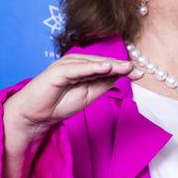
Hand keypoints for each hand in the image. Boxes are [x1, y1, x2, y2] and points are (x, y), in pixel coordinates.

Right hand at [4, 54, 142, 146]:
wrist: (36, 115)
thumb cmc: (60, 104)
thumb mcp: (90, 94)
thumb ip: (105, 83)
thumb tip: (124, 74)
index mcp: (84, 67)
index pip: (106, 65)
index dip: (123, 68)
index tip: (141, 73)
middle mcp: (76, 63)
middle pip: (101, 62)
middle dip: (120, 65)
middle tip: (137, 69)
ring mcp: (66, 65)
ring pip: (92, 63)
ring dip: (110, 64)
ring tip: (127, 67)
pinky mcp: (57, 71)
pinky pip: (77, 68)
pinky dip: (92, 67)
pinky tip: (105, 67)